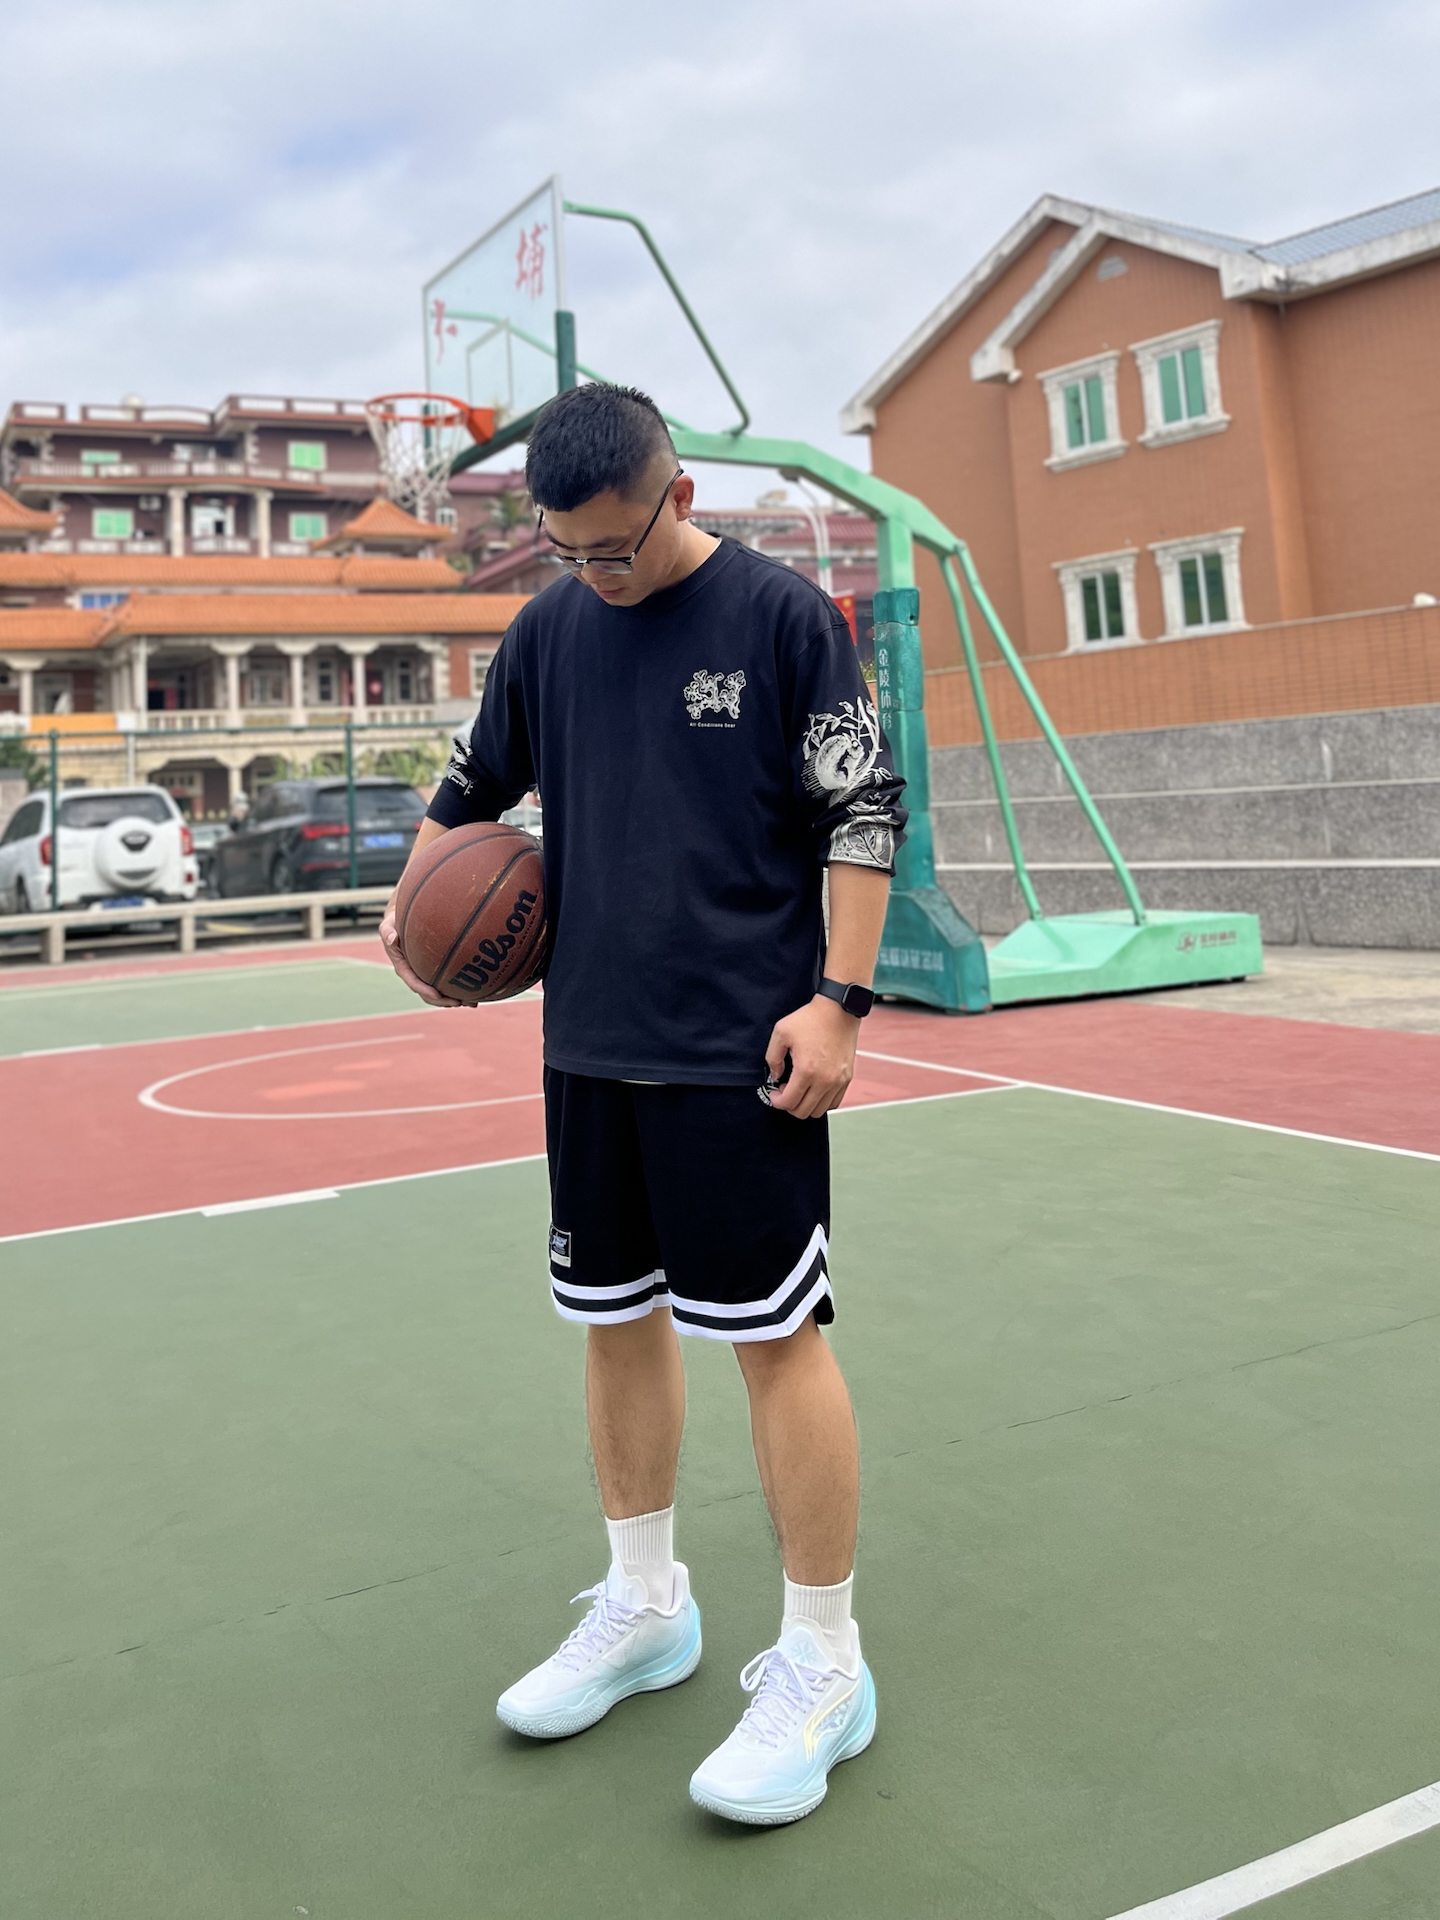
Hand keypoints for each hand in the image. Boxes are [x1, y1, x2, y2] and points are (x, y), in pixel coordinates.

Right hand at [378, 906, 468, 1008]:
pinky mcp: (433, 971)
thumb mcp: (388, 925)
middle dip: (443, 1001)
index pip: (414, 983)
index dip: (425, 991)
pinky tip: (476, 991)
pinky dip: (459, 989)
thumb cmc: (394, 923)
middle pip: (428, 994)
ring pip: (439, 993)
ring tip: (472, 1002)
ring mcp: (424, 975)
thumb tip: (391, 938)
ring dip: (455, 999)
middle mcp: (414, 974)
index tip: (438, 995)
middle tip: (460, 1002)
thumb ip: (388, 931)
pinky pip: (446, 983)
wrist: (401, 921)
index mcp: (402, 968)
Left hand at [763, 995, 859, 1118]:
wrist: (838, 1010)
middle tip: (785, 1091)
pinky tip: (814, 1088)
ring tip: (800, 1089)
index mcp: (806, 1071)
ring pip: (819, 1111)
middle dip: (790, 1105)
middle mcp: (825, 1080)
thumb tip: (775, 1077)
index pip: (789, 1102)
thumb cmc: (811, 1019)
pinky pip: (834, 1102)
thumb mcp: (781, 1033)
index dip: (777, 1102)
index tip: (774, 1094)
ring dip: (806, 1105)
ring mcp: (838, 1081)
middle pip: (803, 1112)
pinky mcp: (847, 1078)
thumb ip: (772, 1058)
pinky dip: (822, 1101)